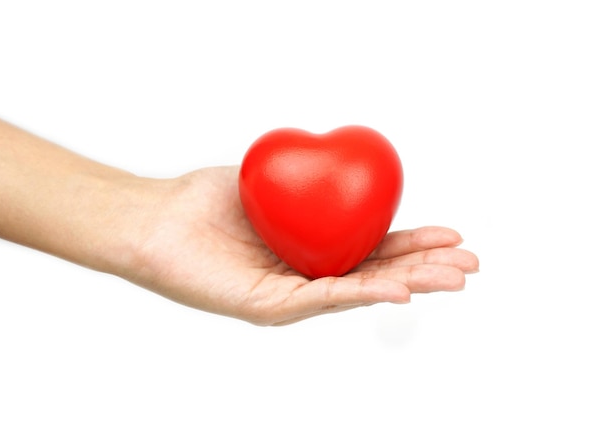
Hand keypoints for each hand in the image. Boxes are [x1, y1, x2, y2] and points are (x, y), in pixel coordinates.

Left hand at [120, 166, 478, 325]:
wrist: (154, 219)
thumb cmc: (204, 200)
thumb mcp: (271, 181)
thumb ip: (309, 181)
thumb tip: (343, 163)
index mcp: (309, 250)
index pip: (370, 249)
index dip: (411, 243)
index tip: (449, 232)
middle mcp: (303, 276)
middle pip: (374, 273)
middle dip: (425, 268)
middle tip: (469, 263)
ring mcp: (287, 295)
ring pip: (357, 291)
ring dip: (408, 283)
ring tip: (452, 277)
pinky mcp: (266, 306)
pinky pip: (320, 299)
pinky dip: (362, 293)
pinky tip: (398, 289)